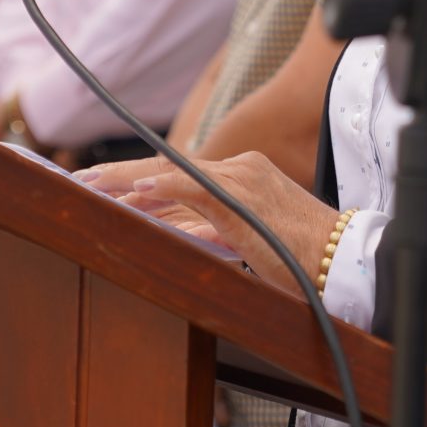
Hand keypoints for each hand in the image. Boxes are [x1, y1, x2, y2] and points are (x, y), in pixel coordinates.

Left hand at [78, 151, 341, 292]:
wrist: (344, 260)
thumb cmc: (304, 259)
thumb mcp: (248, 239)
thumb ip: (212, 230)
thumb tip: (173, 233)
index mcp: (241, 176)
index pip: (177, 171)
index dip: (137, 177)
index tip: (103, 185)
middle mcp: (239, 170)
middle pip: (167, 166)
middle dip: (121, 174)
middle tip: (81, 180)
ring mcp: (242, 181)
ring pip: (172, 172)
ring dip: (128, 179)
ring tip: (92, 183)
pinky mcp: (244, 201)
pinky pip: (196, 189)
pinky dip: (164, 187)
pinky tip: (137, 191)